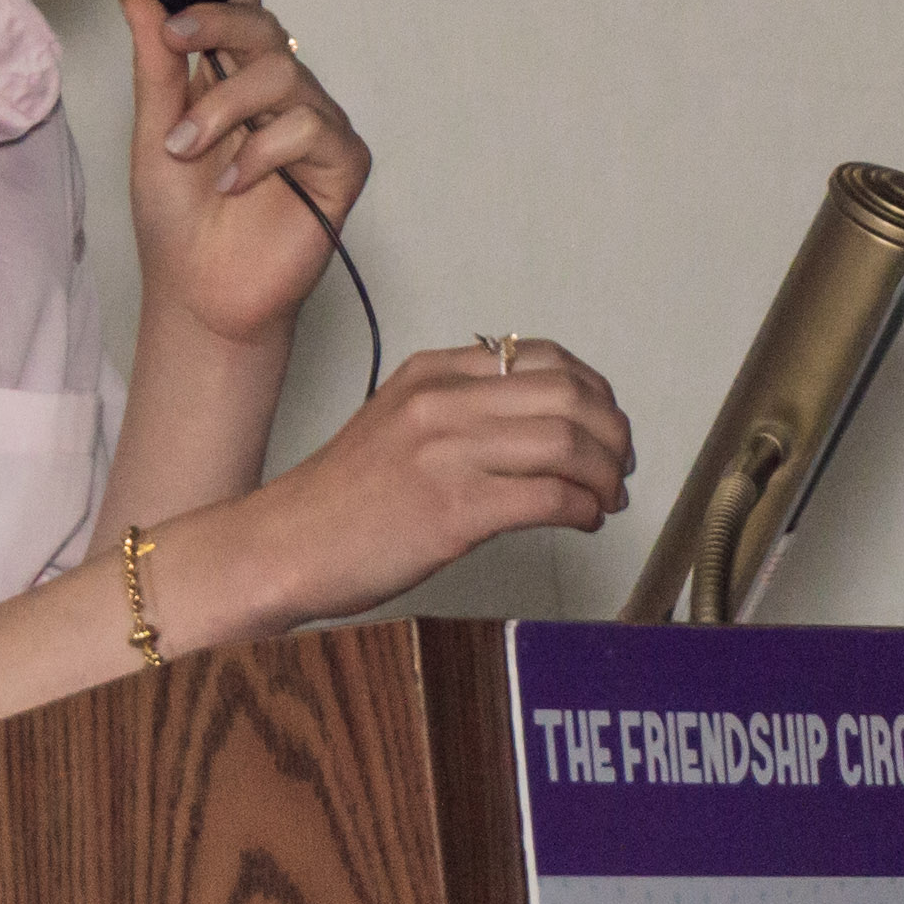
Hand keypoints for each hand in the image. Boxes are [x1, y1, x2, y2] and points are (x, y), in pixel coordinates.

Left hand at [119, 0, 368, 350]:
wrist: (199, 295)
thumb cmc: (178, 220)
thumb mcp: (153, 132)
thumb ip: (154, 66)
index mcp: (234, 75)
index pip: (242, 4)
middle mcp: (280, 92)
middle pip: (265, 25)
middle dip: (217, 21)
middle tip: (175, 37)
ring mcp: (315, 125)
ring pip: (285, 73)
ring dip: (225, 106)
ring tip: (185, 149)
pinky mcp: (341, 165)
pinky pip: (310, 129)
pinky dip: (261, 151)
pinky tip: (232, 183)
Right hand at [261, 335, 633, 613]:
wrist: (284, 546)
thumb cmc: (342, 500)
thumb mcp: (400, 421)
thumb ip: (463, 408)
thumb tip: (543, 423)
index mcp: (432, 373)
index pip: (543, 357)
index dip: (594, 390)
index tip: (606, 422)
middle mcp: (442, 402)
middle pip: (569, 396)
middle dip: (612, 434)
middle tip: (619, 465)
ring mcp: (448, 453)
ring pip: (568, 443)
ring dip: (604, 476)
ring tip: (606, 498)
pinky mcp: (454, 509)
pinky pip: (549, 498)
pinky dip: (582, 509)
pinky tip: (582, 520)